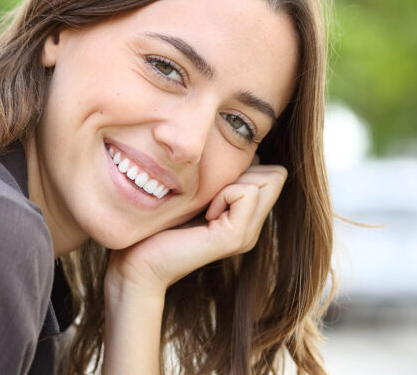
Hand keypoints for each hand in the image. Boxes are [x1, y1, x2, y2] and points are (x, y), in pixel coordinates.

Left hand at [105, 161, 287, 294]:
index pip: (275, 173)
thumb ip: (221, 179)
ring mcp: (247, 234)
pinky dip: (225, 193)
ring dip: (234, 182)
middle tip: (212, 195)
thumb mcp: (197, 194)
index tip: (214, 188)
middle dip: (245, 172)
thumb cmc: (158, 224)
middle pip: (277, 175)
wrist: (140, 262)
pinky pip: (247, 192)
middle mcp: (252, 228)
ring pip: (269, 179)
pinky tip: (205, 213)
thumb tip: (241, 153)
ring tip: (208, 205)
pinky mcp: (235, 237)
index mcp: (245, 218)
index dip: (248, 168)